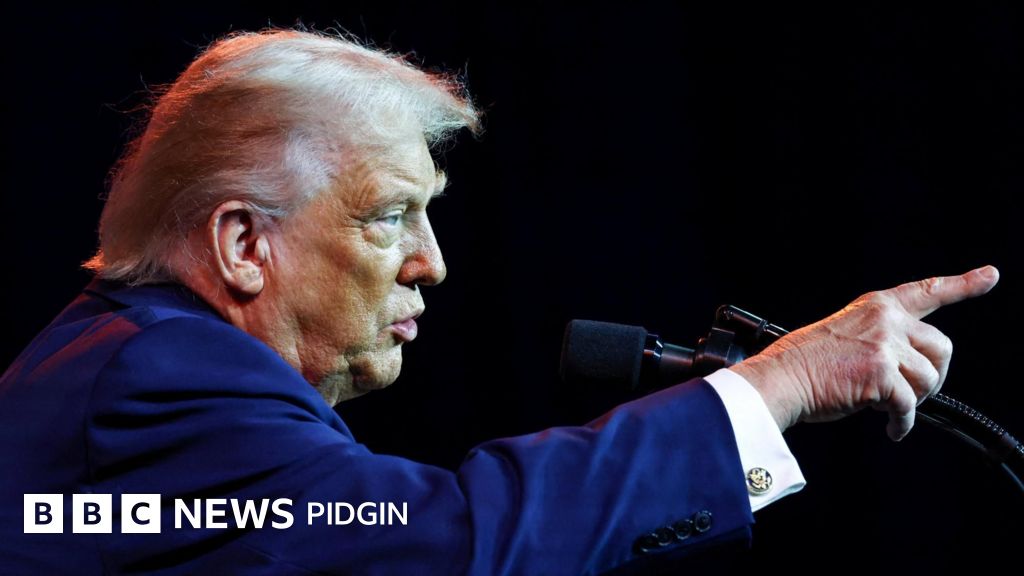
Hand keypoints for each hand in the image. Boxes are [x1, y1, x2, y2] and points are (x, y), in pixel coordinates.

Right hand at [731, 265, 999, 440]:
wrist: (780, 378)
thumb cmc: (804, 363)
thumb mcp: (848, 334)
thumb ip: (882, 339)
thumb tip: (913, 369)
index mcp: (877, 307)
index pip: (928, 291)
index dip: (964, 284)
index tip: (989, 275)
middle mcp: (886, 320)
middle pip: (942, 347)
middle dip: (935, 375)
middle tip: (914, 393)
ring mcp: (885, 346)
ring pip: (930, 380)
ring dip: (915, 401)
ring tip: (891, 410)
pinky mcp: (882, 375)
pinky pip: (909, 407)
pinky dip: (902, 424)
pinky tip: (892, 429)